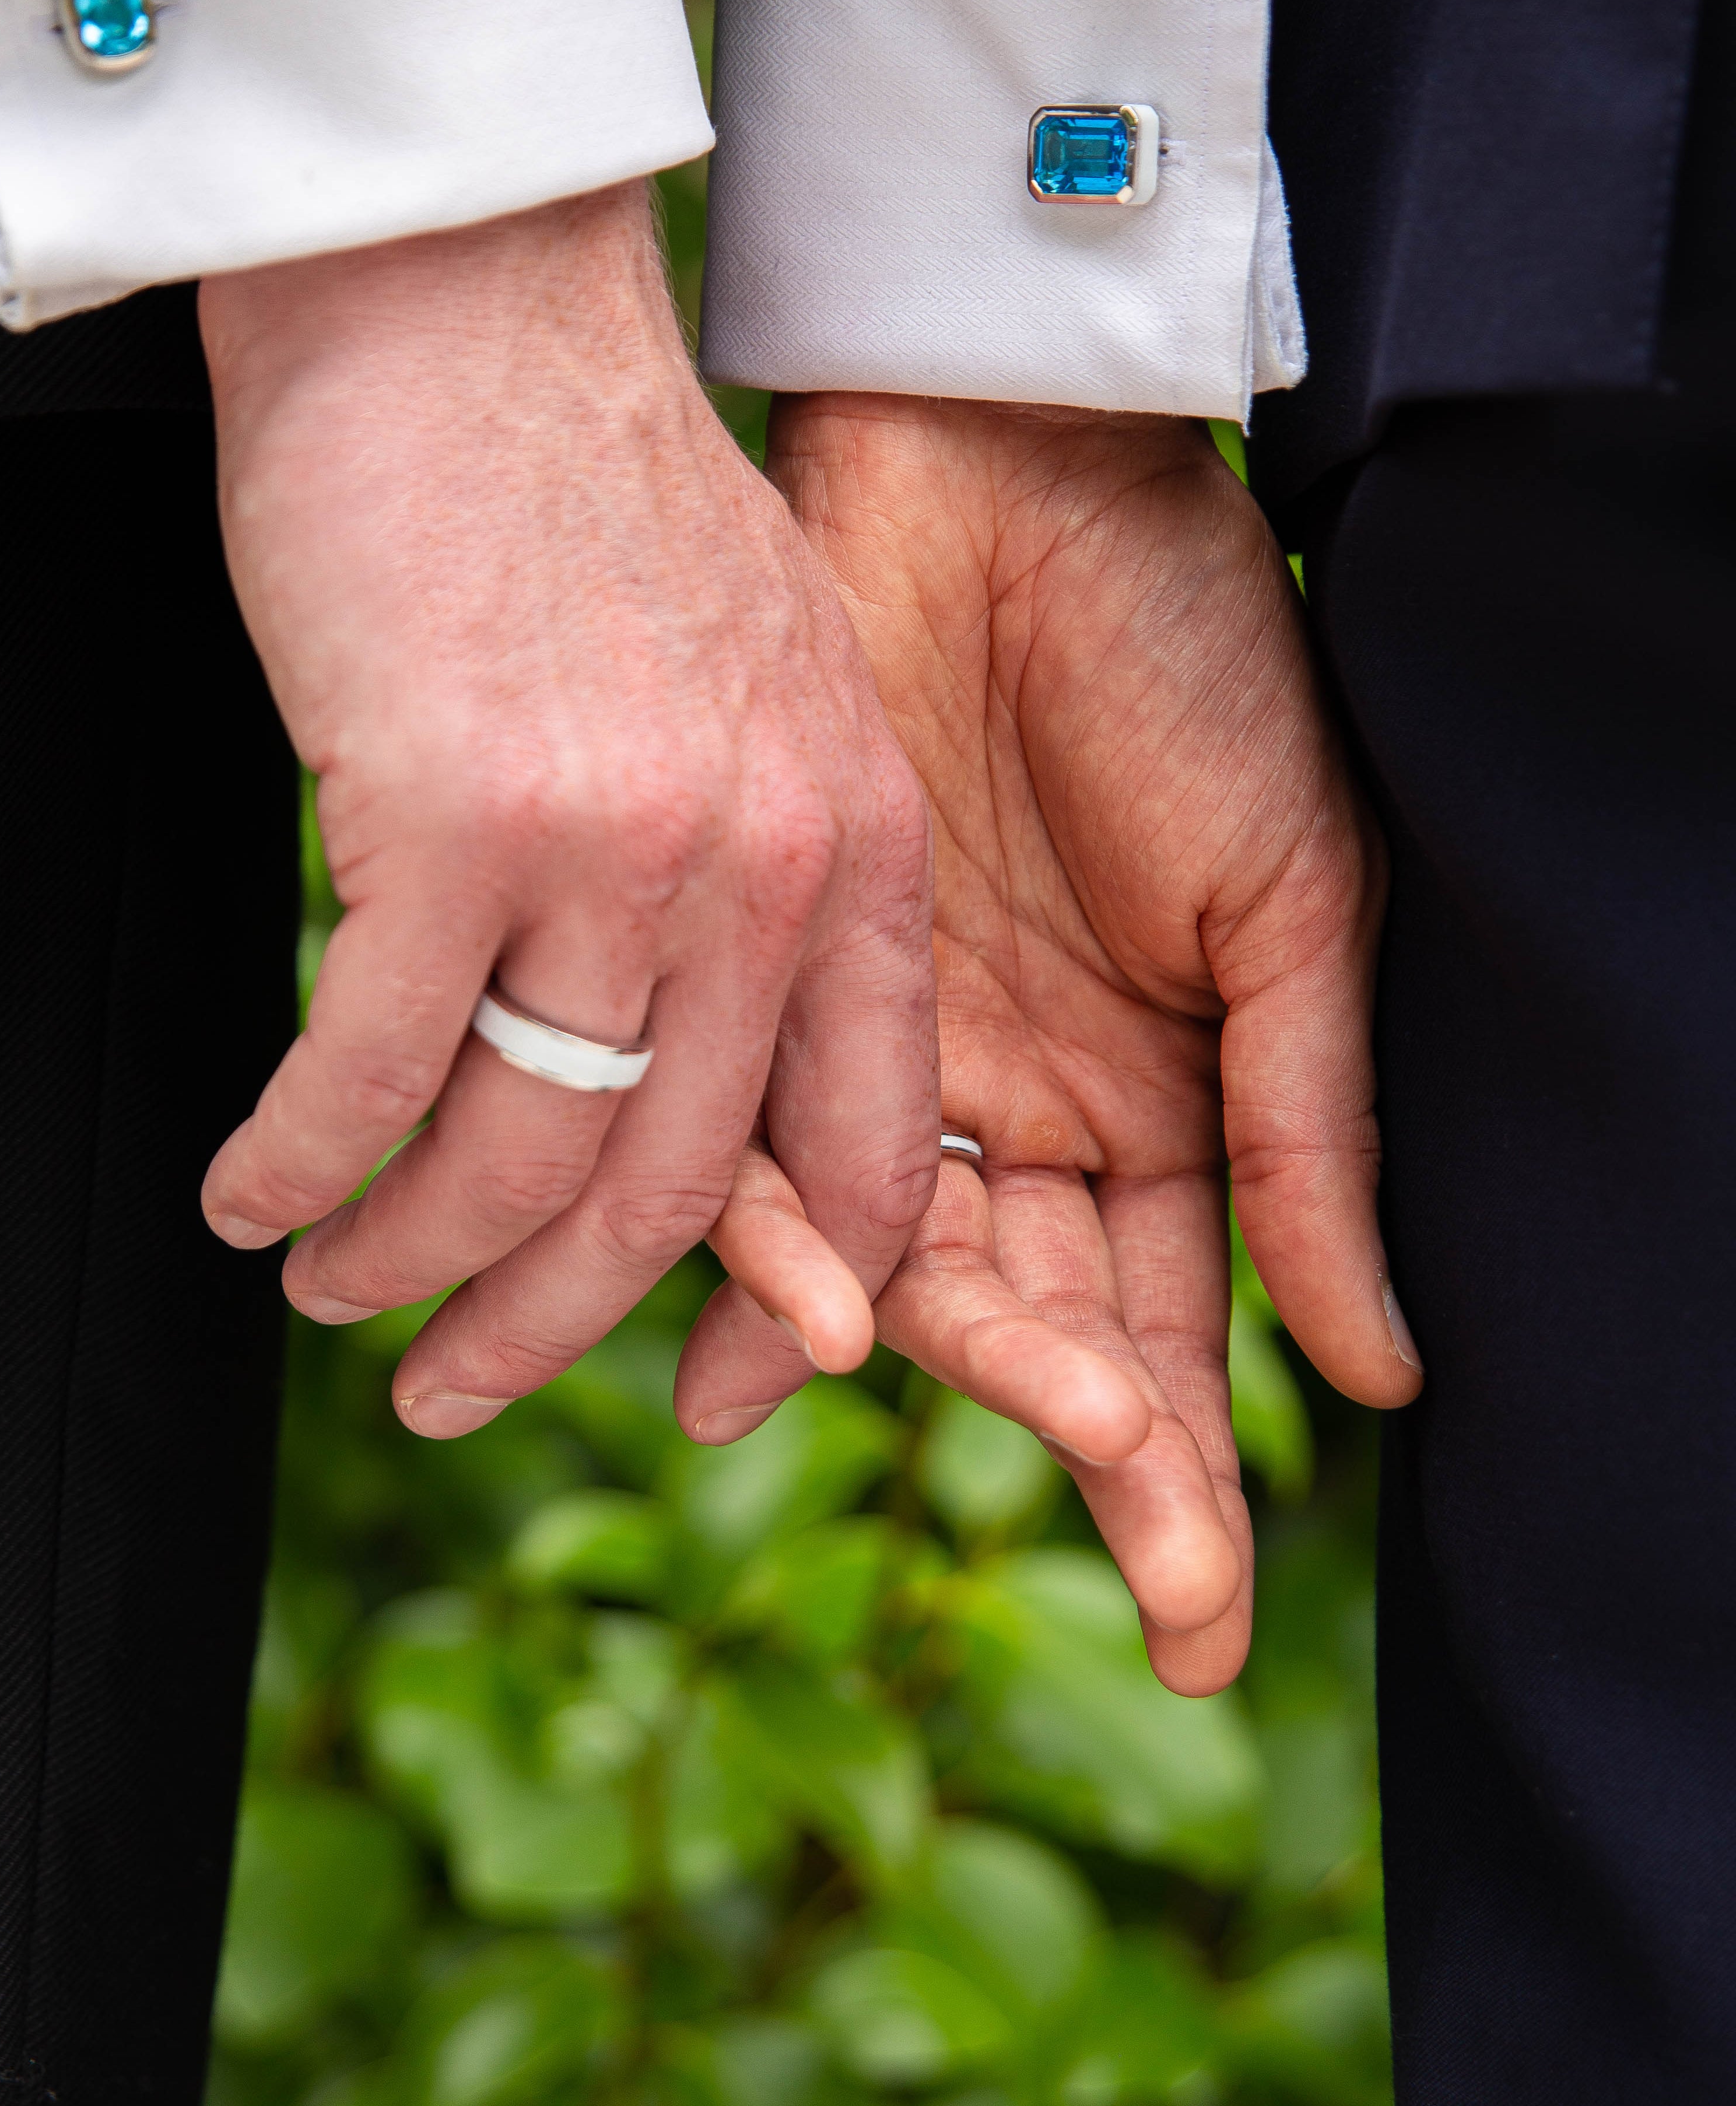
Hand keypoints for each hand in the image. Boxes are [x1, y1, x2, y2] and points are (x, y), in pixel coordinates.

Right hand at [196, 185, 936, 1429]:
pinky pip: (371, 1076)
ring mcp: (615, 849)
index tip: (699, 1375)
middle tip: (457, 1383)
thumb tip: (696, 1044)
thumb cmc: (588, 488)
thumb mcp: (763, 682)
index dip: (784, 1300)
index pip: (870, 1148)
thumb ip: (770, 867)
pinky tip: (253, 1194)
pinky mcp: (449, 819)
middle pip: (673, 1197)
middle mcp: (767, 865)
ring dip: (405, 1262)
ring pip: (515, 1162)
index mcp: (862, 840)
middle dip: (551, 1328)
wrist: (465, 299)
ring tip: (331, 1287)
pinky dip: (300, 1164)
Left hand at [685, 395, 1422, 1692]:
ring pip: (902, 1272)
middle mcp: (1036, 1106)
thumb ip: (1308, 1130)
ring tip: (922, 1439)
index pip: (1178, 1327)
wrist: (1012, 481)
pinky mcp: (790, 990)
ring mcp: (912, 1057)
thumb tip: (1371, 1371)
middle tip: (1134, 1547)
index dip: (1190, 1480)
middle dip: (1080, 1446)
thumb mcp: (1292, 899)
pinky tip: (733, 1363)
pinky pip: (771, 1159)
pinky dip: (761, 1257)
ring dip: (919, 1368)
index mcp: (1175, 1096)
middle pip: (1043, 1331)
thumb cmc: (1187, 661)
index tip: (1204, 1624)